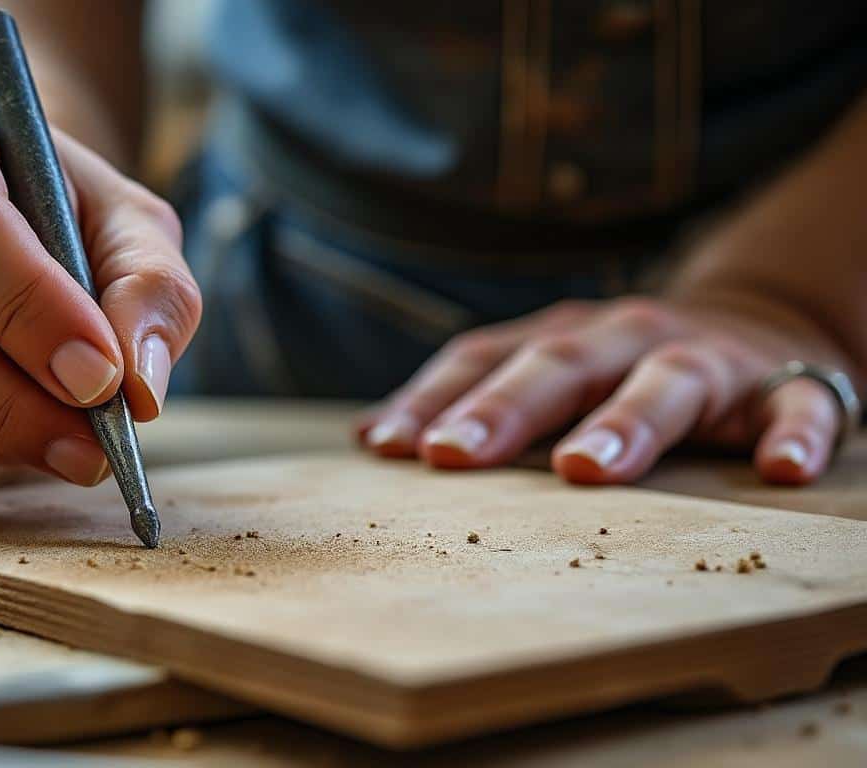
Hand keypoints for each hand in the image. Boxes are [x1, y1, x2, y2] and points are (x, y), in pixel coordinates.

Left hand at [357, 296, 854, 484]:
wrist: (756, 323)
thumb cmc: (620, 367)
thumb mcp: (546, 371)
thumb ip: (469, 397)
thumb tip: (368, 438)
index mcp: (559, 339)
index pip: (483, 360)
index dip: (432, 399)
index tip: (386, 446)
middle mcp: (622, 339)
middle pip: (559, 366)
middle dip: (502, 408)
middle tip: (452, 452)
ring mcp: (705, 360)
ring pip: (666, 381)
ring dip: (625, 422)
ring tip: (585, 468)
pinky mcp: (784, 386)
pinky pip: (797, 406)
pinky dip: (794, 434)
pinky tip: (783, 471)